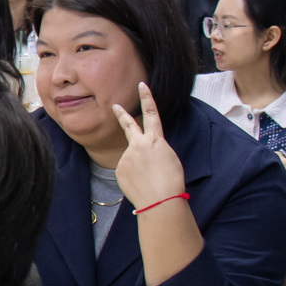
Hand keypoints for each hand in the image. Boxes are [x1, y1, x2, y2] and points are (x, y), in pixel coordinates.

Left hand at [110, 83, 185, 210]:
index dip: (147, 98)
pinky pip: (126, 171)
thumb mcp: (168, 159)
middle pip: (128, 126)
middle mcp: (138, 145)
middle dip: (121, 114)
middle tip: (114, 106)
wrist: (160, 200)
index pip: (151, 114)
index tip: (142, 85)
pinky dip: (133, 177)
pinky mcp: (119, 169)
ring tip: (148, 179)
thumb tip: (141, 154)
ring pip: (131, 159)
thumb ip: (153, 150)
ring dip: (138, 168)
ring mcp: (126, 157)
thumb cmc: (171, 182)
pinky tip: (140, 184)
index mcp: (156, 140)